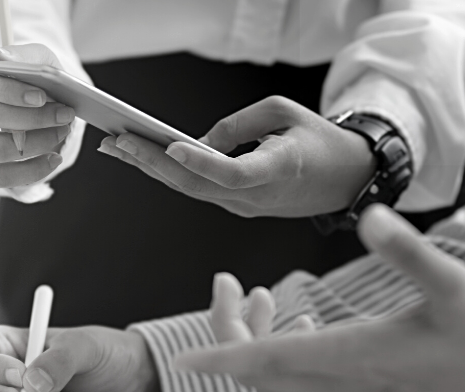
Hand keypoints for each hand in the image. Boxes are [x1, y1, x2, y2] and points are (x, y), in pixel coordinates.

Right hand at [0, 43, 75, 188]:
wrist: (30, 104)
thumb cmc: (31, 78)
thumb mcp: (34, 59)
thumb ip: (19, 57)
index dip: (8, 91)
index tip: (41, 96)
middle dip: (32, 118)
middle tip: (64, 115)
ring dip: (37, 143)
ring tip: (61, 133)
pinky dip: (31, 171)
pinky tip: (53, 158)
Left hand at [96, 96, 374, 217]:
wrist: (346, 179)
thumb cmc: (318, 140)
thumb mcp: (285, 112)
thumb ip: (240, 125)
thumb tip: (198, 142)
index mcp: (279, 170)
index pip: (232, 173)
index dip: (201, 162)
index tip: (172, 145)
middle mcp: (258, 196)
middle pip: (198, 186)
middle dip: (154, 163)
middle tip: (118, 140)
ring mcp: (247, 207)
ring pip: (192, 191)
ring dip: (152, 170)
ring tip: (117, 147)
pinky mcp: (240, 207)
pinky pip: (199, 191)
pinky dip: (170, 175)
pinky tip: (145, 159)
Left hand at [176, 206, 464, 391]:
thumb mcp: (453, 284)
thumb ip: (407, 250)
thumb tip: (369, 214)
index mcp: (355, 356)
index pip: (270, 360)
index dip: (225, 354)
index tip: (185, 357)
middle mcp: (342, 383)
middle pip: (258, 372)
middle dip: (228, 330)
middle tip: (225, 284)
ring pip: (275, 382)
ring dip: (254, 343)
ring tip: (259, 295)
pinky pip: (299, 386)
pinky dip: (281, 357)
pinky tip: (303, 323)